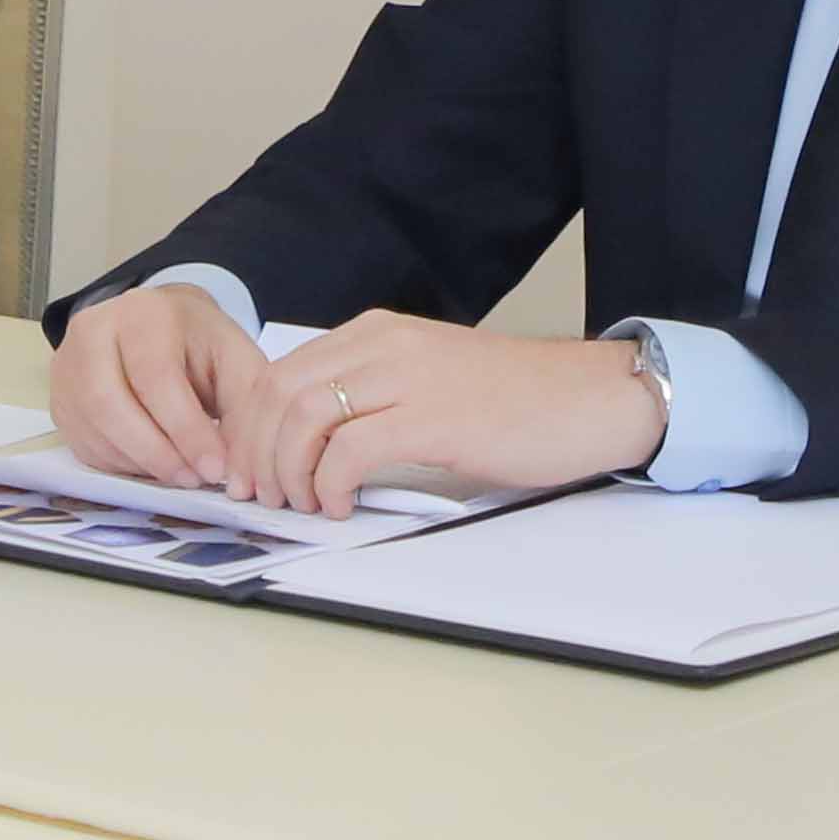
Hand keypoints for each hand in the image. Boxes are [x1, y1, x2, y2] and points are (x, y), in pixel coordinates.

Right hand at [47, 280, 268, 488]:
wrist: (158, 326)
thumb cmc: (197, 343)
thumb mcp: (234, 359)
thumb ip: (243, 407)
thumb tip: (236, 473)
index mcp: (142, 312)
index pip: (155, 376)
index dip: (184, 429)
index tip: (214, 467)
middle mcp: (92, 332)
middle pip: (109, 403)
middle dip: (156, 452)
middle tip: (192, 479)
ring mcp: (67, 366)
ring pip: (92, 428)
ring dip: (138, 463)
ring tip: (179, 474)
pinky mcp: (59, 399)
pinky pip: (82, 444)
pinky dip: (120, 465)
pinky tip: (152, 465)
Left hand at [229, 309, 664, 514]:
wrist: (590, 399)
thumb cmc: (516, 404)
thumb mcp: (428, 385)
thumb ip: (372, 402)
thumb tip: (313, 451)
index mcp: (376, 334)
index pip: (279, 373)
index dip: (249, 428)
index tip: (249, 471)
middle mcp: (382, 344)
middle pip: (277, 393)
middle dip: (254, 453)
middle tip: (261, 498)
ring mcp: (406, 377)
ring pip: (302, 417)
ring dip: (286, 472)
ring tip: (300, 505)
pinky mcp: (432, 417)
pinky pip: (349, 449)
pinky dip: (328, 484)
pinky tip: (339, 505)